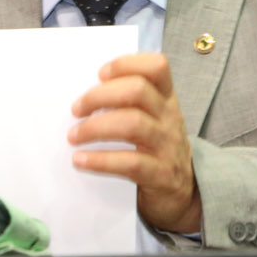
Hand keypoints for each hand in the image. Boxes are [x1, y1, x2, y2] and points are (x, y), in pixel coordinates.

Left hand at [69, 53, 200, 234]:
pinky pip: (130, 162)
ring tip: (74, 136)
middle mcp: (170, 116)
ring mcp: (167, 145)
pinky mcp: (160, 173)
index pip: (157, 67)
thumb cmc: (156, 149)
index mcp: (167, 98)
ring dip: (95, 127)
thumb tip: (83, 97)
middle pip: (138, 91)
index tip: (100, 74)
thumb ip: (129, 104)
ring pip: (132, 124)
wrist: (182, 191)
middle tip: (77, 109)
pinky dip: (100, 160)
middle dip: (100, 96)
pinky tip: (80, 160)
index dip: (127, 64)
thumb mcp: (153, 119)